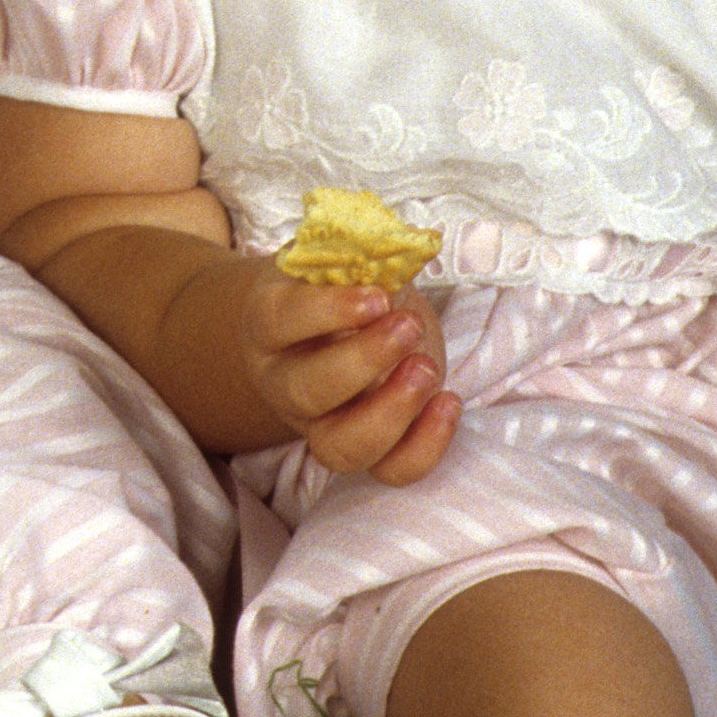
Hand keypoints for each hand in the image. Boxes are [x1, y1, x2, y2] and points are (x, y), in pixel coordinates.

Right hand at [241, 270, 456, 481]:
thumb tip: (405, 245)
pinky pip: (389, 470)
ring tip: (427, 368)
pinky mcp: (366, 449)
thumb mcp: (347, 258)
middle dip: (364, 360)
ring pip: (341, 447)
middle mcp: (284, 382)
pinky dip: (425, 446)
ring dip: (391, 412)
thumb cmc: (344, 285)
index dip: (326, 311)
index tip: (377, 296)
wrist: (343, 323)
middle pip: (307, 390)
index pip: (279, 322)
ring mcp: (321, 425)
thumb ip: (365, 251)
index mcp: (268, 324)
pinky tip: (448, 402)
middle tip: (407, 326)